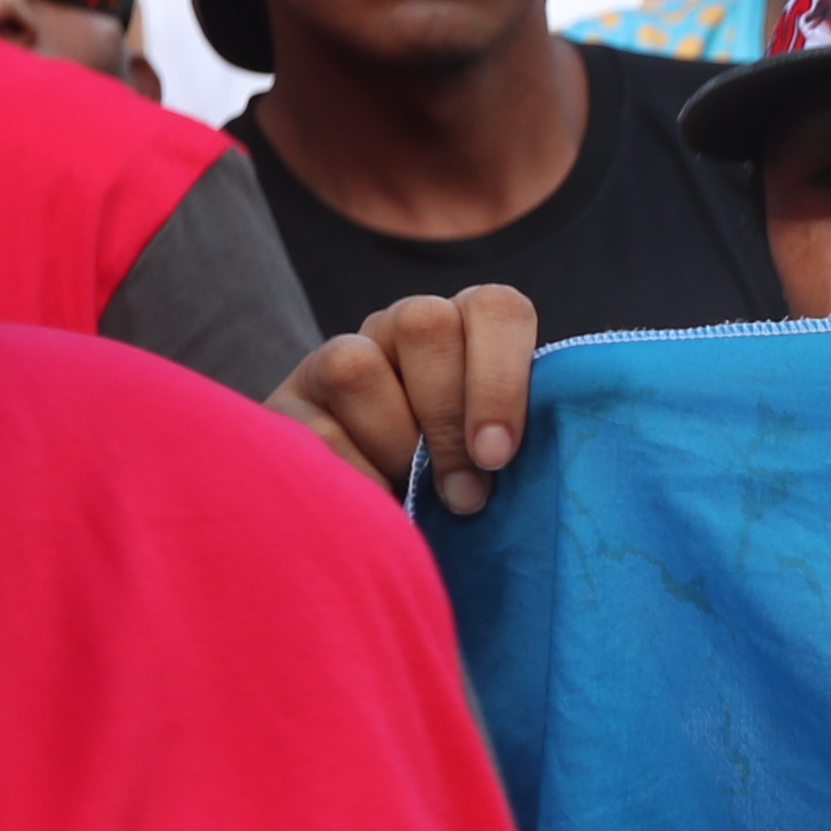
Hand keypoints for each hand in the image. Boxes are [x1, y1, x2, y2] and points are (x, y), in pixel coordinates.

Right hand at [271, 285, 537, 518]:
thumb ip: (529, 443)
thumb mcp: (506, 461)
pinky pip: (314, 429)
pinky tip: (376, 506)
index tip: (499, 456)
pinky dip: (353, 477)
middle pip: (424, 324)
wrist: (375, 521)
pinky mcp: (288, 406)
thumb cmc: (467, 489)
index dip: (501, 378)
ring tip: (412, 496)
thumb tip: (543, 464)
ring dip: (393, 446)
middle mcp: (401, 330)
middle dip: (447, 420)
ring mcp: (337, 359)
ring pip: (356, 368)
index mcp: (469, 330)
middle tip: (465, 496)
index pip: (496, 309)